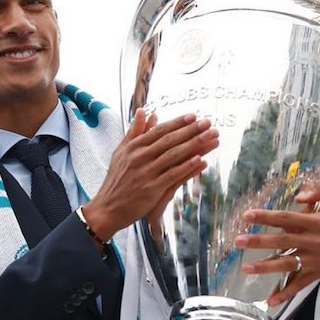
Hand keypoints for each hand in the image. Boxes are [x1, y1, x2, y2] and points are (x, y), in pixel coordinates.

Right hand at [84, 109, 218, 239]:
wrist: (108, 208)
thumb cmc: (116, 180)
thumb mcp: (121, 152)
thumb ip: (134, 132)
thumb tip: (145, 112)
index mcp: (133, 147)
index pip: (159, 131)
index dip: (178, 123)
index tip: (194, 116)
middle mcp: (139, 157)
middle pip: (169, 140)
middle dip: (191, 130)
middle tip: (208, 123)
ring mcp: (146, 173)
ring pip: (174, 155)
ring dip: (195, 145)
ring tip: (211, 138)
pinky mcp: (152, 189)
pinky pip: (173, 175)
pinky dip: (187, 167)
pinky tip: (201, 160)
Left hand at [234, 181, 319, 305]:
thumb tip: (298, 195)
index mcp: (317, 222)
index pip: (287, 218)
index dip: (267, 217)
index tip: (247, 216)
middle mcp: (313, 242)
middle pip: (282, 241)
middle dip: (259, 242)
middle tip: (239, 241)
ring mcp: (314, 260)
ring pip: (287, 264)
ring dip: (266, 267)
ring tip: (246, 268)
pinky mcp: (316, 273)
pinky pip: (299, 285)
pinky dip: (286, 293)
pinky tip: (271, 300)